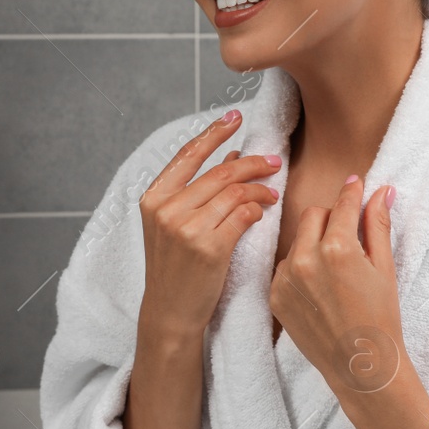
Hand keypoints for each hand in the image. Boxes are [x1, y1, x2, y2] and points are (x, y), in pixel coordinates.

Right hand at [137, 110, 280, 338]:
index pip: (189, 154)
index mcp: (154, 198)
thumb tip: (231, 153)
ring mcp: (187, 228)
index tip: (235, 116)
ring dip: (261, 189)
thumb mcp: (175, 224)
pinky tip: (261, 214)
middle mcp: (167, 209)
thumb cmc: (176, 268)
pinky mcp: (209, 248)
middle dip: (253, 163)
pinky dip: (257, 210)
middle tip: (274, 162)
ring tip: (273, 192)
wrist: (170, 312)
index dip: (215, 132)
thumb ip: (198, 189)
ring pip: (236, 192)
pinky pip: (244, 215)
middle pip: (221, 172)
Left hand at [270, 175, 406, 395]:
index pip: (341, 205)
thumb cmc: (380, 318)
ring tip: (335, 271)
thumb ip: (377, 225)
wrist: (361, 367)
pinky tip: (320, 289)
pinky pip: (285, 267)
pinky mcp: (274, 296)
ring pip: (297, 241)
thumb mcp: (384, 268)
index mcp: (338, 249)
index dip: (352, 193)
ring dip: (314, 244)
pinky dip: (300, 268)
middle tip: (349, 234)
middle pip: (313, 215)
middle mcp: (306, 259)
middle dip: (331, 218)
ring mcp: (286, 279)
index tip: (356, 183)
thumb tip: (380, 191)